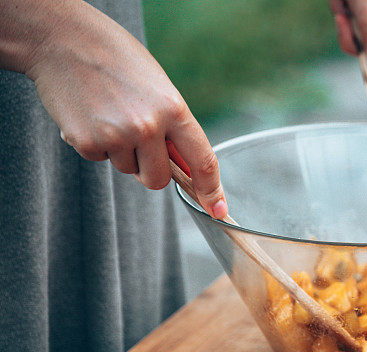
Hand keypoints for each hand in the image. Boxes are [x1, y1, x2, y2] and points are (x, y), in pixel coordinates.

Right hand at [19, 1, 226, 217]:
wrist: (63, 40)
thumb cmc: (118, 62)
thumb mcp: (160, 89)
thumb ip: (174, 128)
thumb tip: (187, 169)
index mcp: (174, 110)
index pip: (202, 161)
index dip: (211, 191)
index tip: (218, 210)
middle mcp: (149, 126)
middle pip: (159, 180)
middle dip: (150, 171)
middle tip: (138, 143)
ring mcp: (117, 136)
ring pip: (128, 169)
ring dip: (121, 151)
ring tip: (110, 114)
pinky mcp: (87, 142)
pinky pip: (100, 159)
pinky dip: (96, 143)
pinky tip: (90, 114)